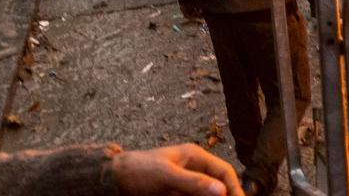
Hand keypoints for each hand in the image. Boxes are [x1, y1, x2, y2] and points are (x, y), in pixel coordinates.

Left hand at [109, 142, 243, 195]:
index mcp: (194, 157)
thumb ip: (194, 182)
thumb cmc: (139, 171)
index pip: (223, 171)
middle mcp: (193, 170)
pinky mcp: (176, 195)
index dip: (234, 187)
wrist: (113, 180)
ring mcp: (184, 185)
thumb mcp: (167, 175)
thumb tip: (222, 190)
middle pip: (217, 187)